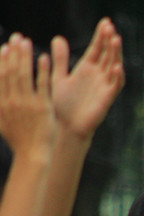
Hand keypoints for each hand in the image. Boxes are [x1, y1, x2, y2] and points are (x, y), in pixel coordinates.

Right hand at [0, 33, 54, 154]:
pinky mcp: (42, 107)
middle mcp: (12, 101)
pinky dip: (42, 70)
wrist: (33, 155)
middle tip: (17, 37)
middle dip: (13, 52)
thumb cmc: (19, 140)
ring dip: (25, 56)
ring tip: (27, 42)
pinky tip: (44, 57)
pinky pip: (42, 85)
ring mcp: (27, 103)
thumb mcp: (1, 121)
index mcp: (1, 103)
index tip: (5, 47)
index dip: (2, 60)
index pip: (0, 76)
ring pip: (24, 74)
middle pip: (11, 71)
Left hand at [50, 18, 124, 138]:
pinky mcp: (106, 100)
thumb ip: (60, 59)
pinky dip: (117, 77)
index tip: (105, 22)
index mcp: (87, 69)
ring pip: (114, 67)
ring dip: (116, 54)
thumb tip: (58, 38)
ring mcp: (104, 87)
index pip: (97, 49)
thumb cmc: (61, 105)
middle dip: (110, 41)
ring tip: (115, 40)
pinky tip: (116, 67)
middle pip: (107, 55)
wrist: (64, 127)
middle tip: (111, 27)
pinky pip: (115, 87)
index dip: (101, 36)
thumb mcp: (58, 77)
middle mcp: (98, 76)